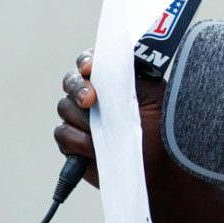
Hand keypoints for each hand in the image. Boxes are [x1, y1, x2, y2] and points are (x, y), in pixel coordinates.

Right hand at [55, 49, 168, 187]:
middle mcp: (94, 94)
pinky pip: (64, 133)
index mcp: (113, 78)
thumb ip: (133, 79)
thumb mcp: (155, 96)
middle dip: (78, 87)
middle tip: (90, 100)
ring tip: (107, 131)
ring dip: (84, 119)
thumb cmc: (159, 126)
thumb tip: (113, 67)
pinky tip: (96, 148)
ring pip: (65, 107)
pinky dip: (79, 140)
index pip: (92, 60)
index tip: (90, 67)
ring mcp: (80, 117)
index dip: (87, 60)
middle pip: (71, 80)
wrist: (157, 163)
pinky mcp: (72, 140)